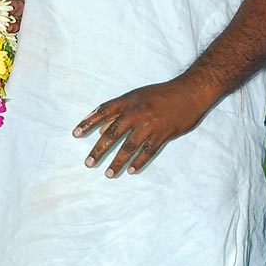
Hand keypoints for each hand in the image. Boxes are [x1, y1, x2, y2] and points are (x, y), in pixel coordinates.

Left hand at [73, 75, 209, 176]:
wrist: (190, 92)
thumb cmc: (161, 94)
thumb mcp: (137, 96)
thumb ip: (118, 112)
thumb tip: (100, 131)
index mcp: (128, 101)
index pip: (103, 112)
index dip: (88, 122)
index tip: (75, 134)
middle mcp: (136, 113)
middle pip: (113, 133)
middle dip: (99, 150)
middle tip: (89, 163)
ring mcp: (150, 125)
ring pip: (129, 147)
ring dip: (117, 162)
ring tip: (108, 174)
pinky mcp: (163, 134)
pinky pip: (148, 151)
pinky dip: (139, 162)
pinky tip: (131, 171)